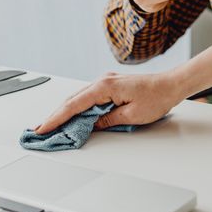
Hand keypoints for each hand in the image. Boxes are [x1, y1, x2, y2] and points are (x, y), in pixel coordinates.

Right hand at [33, 71, 185, 132]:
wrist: (171, 85)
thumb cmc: (157, 97)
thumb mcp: (131, 115)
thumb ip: (107, 121)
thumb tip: (91, 126)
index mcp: (105, 87)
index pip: (74, 105)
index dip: (56, 118)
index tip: (43, 128)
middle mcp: (102, 81)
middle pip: (72, 101)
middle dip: (55, 116)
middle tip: (40, 129)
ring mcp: (106, 82)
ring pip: (79, 98)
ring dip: (65, 112)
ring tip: (52, 126)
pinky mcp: (110, 86)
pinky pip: (88, 97)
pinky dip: (78, 107)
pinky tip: (73, 116)